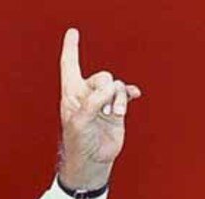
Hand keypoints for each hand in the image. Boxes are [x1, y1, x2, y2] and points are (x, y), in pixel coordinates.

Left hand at [59, 28, 142, 189]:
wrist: (92, 160)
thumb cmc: (78, 143)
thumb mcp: (79, 123)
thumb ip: (91, 103)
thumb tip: (110, 89)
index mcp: (71, 95)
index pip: (70, 67)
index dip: (71, 49)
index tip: (73, 32)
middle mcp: (86, 95)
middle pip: (102, 76)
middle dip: (106, 89)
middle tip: (103, 110)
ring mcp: (102, 101)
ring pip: (116, 85)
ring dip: (118, 99)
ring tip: (114, 115)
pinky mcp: (115, 109)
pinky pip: (126, 92)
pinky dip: (129, 93)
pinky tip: (135, 96)